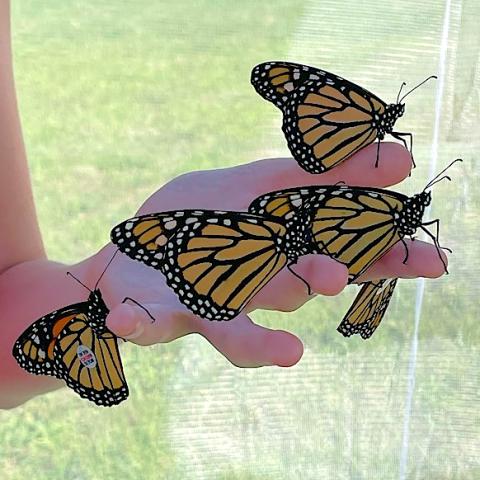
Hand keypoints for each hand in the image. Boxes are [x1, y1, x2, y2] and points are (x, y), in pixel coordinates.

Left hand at [92, 143, 445, 367]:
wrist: (129, 253)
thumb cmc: (196, 218)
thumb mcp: (253, 183)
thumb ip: (313, 174)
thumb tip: (398, 156)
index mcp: (275, 251)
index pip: (336, 255)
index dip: (381, 259)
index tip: (431, 263)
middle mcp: (248, 287)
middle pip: (293, 289)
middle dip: (315, 281)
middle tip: (336, 275)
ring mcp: (202, 307)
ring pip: (235, 325)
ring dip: (253, 331)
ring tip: (278, 340)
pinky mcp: (156, 318)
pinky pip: (148, 326)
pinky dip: (139, 324)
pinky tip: (124, 319)